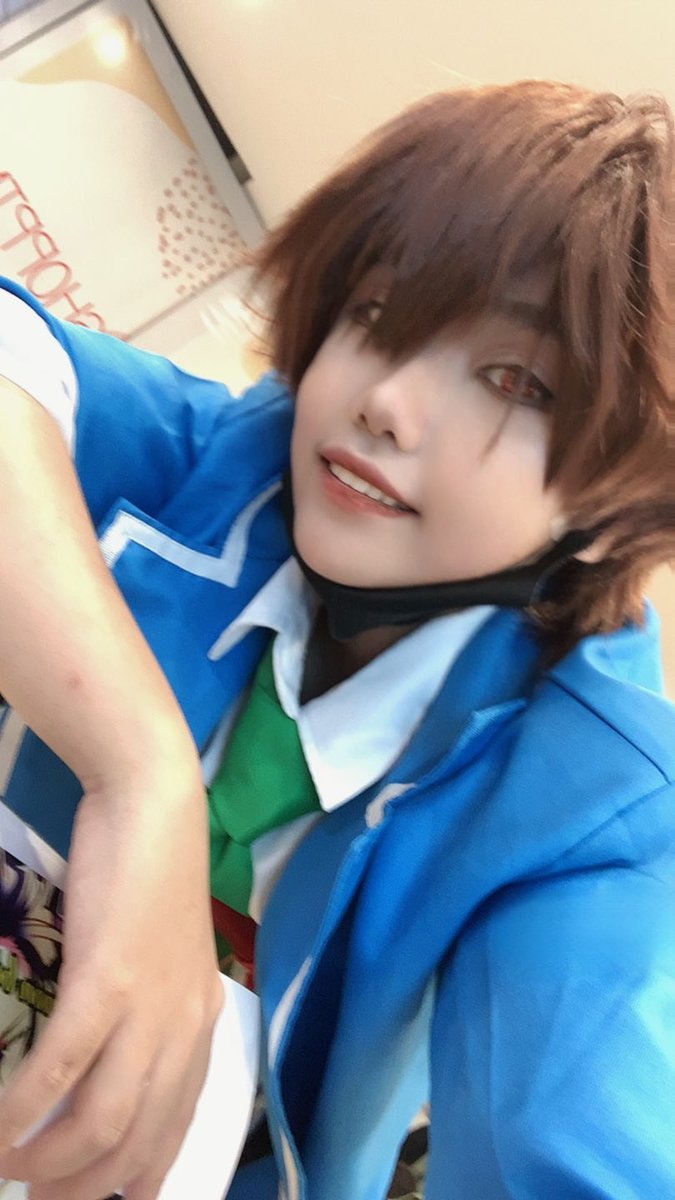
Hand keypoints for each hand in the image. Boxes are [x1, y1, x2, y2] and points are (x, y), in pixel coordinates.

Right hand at [0, 770, 221, 1199]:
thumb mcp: (165, 954)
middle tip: (41, 1199)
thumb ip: (155, 1009)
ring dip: (51, 1162)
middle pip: (138, 1141)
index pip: (176, 1127)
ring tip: (12, 1171)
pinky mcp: (109, 983)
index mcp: (201, 1024)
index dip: (140, 1178)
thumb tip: (118, 1058)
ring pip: (102, 1122)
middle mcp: (185, 1029)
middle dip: (85, 1186)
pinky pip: (60, 1070)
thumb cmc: (151, 874)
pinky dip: (21, 1110)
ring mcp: (149, 1009)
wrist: (154, 806)